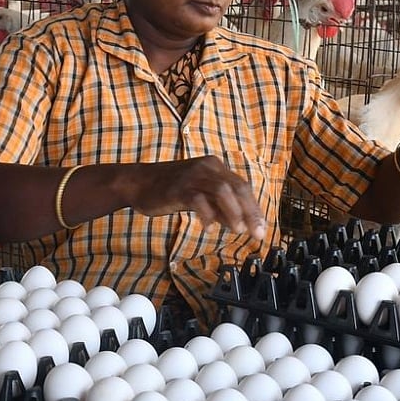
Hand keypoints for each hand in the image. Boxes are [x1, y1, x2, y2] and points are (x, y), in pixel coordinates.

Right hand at [130, 156, 267, 238]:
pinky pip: (198, 200)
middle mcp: (207, 167)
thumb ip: (219, 207)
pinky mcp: (178, 187)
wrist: (137, 183)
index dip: (254, 208)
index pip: (242, 186)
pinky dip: (207, 215)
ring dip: (233, 212)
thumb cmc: (170, 190)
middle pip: (237, 187)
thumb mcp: (200, 196)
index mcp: (215, 167)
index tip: (261, 227)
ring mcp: (192, 176)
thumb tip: (239, 224)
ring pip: (222, 191)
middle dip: (250, 212)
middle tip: (257, 233)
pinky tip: (209, 228)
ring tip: (237, 230)